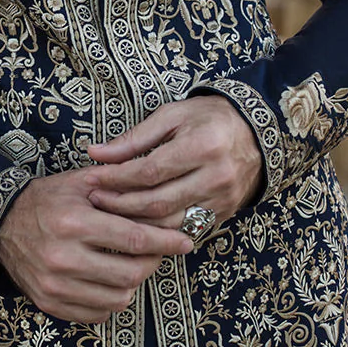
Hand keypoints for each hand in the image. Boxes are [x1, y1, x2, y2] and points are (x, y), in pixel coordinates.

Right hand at [0, 166, 193, 323]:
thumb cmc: (46, 199)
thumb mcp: (78, 182)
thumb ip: (118, 187)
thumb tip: (162, 196)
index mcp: (74, 223)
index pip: (134, 240)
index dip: (166, 242)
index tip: (185, 241)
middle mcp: (64, 258)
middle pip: (131, 274)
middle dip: (153, 263)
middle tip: (158, 251)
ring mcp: (56, 286)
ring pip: (118, 299)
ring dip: (133, 283)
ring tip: (132, 264)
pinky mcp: (50, 304)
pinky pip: (97, 314)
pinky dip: (111, 300)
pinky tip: (109, 280)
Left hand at [86, 96, 263, 231]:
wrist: (255, 134)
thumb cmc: (207, 119)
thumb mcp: (171, 116)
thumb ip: (134, 138)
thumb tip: (96, 153)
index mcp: (202, 146)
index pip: (150, 171)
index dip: (117, 178)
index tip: (92, 177)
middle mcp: (215, 177)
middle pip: (158, 202)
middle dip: (121, 203)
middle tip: (95, 199)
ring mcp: (222, 200)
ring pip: (171, 223)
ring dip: (136, 222)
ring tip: (110, 213)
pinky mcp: (223, 214)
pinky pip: (185, 229)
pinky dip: (159, 231)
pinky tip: (138, 224)